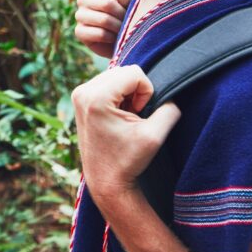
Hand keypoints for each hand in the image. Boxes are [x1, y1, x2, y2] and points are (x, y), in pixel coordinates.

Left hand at [72, 65, 181, 203]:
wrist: (106, 181)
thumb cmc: (128, 161)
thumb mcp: (154, 136)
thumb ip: (169, 109)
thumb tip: (173, 94)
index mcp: (96, 97)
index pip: (135, 73)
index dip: (146, 92)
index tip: (139, 115)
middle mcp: (83, 91)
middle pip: (124, 71)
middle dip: (136, 91)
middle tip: (133, 117)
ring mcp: (79, 94)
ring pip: (116, 75)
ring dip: (127, 93)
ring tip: (125, 117)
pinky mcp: (80, 99)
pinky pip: (107, 83)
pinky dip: (118, 95)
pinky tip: (117, 116)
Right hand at [75, 0, 132, 57]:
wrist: (120, 42)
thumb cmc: (127, 18)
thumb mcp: (131, 2)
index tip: (131, 6)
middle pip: (108, 3)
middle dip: (123, 15)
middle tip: (128, 22)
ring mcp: (79, 15)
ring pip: (104, 19)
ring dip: (119, 28)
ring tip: (122, 30)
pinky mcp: (79, 31)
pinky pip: (100, 34)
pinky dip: (111, 38)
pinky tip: (113, 38)